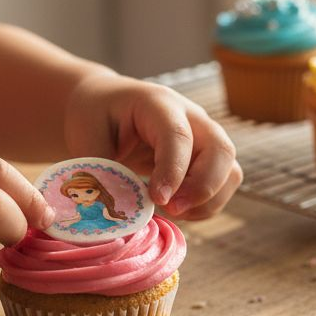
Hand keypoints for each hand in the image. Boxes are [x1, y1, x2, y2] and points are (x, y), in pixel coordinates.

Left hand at [65, 73, 241, 219]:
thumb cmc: (96, 116)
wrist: (107, 105)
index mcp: (157, 103)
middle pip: (221, 150)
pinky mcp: (208, 158)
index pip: (178, 135)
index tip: (158, 199)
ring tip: (172, 212)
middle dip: (203, 187)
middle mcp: (191, 116)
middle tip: (172, 210)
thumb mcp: (86, 135)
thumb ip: (100, 169)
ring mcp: (204, 137)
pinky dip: (206, 205)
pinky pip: (223, 185)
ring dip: (208, 200)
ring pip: (230, 171)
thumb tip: (112, 208)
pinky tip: (177, 210)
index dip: (173, 170)